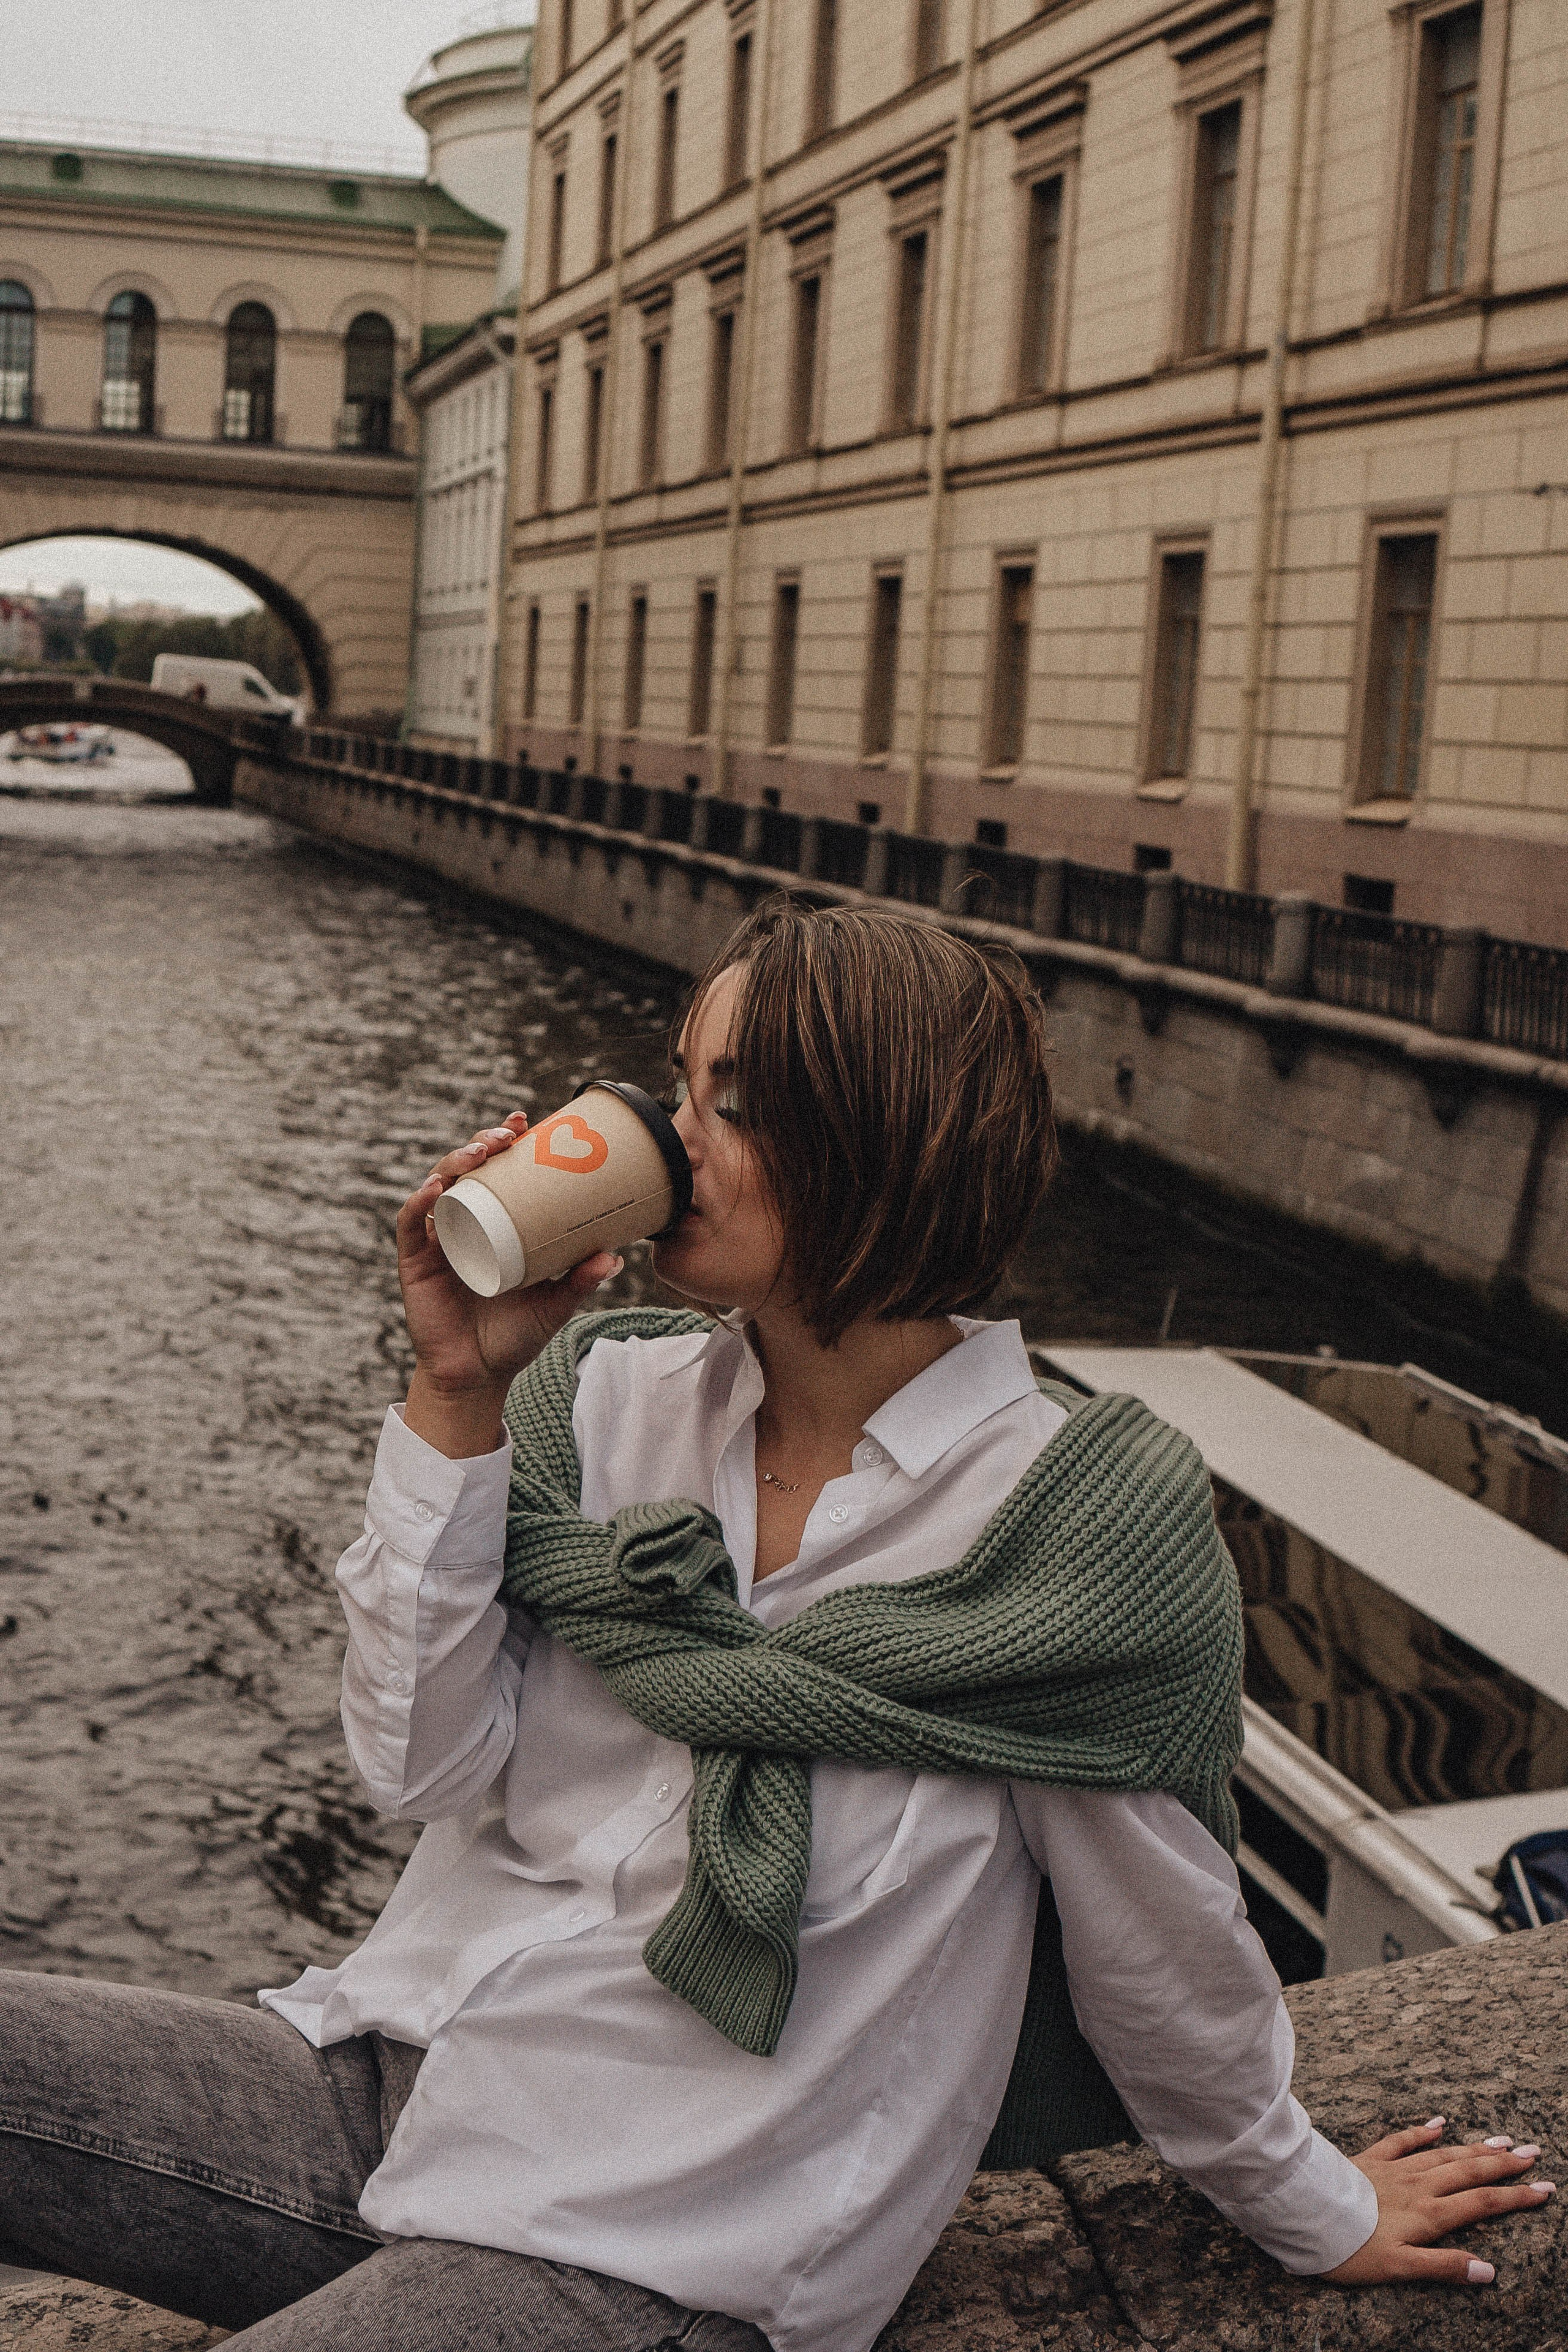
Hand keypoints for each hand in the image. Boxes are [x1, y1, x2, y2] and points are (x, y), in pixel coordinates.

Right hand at [396, 1114, 620, 1454]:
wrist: (478, 1377)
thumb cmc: (513, 1336)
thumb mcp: (555, 1304)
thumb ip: (581, 1280)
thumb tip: (617, 1255)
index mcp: (493, 1224)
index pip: (495, 1172)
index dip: (504, 1142)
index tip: (524, 1121)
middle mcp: (462, 1224)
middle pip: (464, 1170)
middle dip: (481, 1143)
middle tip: (506, 1134)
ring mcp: (437, 1242)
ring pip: (437, 1186)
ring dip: (454, 1161)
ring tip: (478, 1152)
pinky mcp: (415, 1264)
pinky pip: (411, 1226)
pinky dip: (419, 1204)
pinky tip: (434, 1188)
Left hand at [1324, 2120, 1552, 2285]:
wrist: (1304, 2213)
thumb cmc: (1351, 2249)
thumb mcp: (1400, 2268)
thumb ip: (1444, 2266)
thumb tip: (1488, 2271)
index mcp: (1427, 2214)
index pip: (1481, 2203)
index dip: (1515, 2197)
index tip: (1544, 2188)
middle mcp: (1417, 2186)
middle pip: (1469, 2172)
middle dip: (1503, 2164)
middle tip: (1532, 2154)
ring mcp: (1393, 2169)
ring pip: (1443, 2154)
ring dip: (1474, 2147)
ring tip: (1501, 2140)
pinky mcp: (1369, 2159)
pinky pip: (1401, 2140)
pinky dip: (1422, 2131)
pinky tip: (1439, 2122)